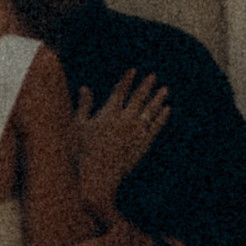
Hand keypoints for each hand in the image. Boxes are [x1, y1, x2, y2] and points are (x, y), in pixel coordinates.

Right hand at [72, 68, 170, 210]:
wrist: (98, 174)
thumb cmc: (83, 151)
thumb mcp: (79, 125)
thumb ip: (84, 105)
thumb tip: (85, 88)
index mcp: (109, 112)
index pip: (120, 90)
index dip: (127, 80)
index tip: (133, 71)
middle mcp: (125, 118)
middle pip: (138, 97)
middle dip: (146, 85)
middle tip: (153, 76)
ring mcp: (136, 131)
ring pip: (150, 110)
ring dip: (158, 98)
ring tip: (164, 90)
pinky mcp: (143, 144)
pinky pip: (155, 127)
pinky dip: (161, 117)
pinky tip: (166, 109)